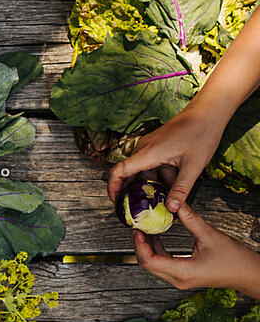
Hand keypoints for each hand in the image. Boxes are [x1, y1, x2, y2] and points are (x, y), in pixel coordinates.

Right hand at [107, 105, 227, 213]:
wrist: (208, 112)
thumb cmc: (201, 133)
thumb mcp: (193, 166)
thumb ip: (181, 189)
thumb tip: (172, 209)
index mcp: (147, 153)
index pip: (118, 172)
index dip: (112, 189)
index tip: (116, 203)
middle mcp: (144, 149)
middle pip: (128, 174)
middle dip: (131, 193)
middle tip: (137, 210)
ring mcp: (150, 147)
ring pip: (143, 171)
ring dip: (149, 186)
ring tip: (159, 201)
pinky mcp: (158, 147)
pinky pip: (152, 165)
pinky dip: (158, 177)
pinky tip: (171, 186)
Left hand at [132, 203, 259, 297]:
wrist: (249, 274)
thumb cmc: (235, 259)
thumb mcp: (210, 235)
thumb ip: (190, 219)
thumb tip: (175, 204)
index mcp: (182, 272)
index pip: (149, 261)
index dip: (139, 244)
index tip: (137, 229)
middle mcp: (177, 279)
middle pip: (147, 264)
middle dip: (139, 245)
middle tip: (137, 226)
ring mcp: (179, 279)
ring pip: (154, 265)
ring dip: (147, 247)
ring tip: (144, 229)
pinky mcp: (183, 276)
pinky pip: (163, 264)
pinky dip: (157, 250)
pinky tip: (156, 236)